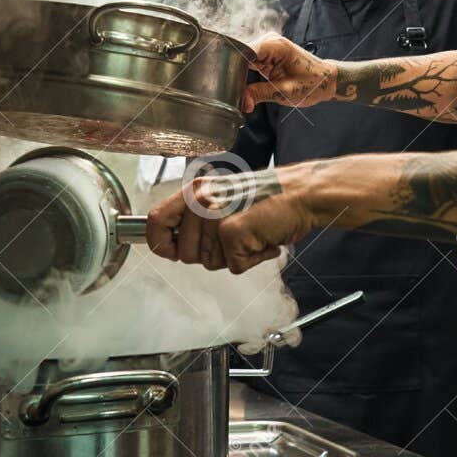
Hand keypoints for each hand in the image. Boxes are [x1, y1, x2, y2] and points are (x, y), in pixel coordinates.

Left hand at [142, 166, 315, 273]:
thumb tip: (172, 243)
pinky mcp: (232, 232)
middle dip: (211, 255)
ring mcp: (215, 216)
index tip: (172, 252)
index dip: (160, 244)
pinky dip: (252, 260)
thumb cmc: (267, 199)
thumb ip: (196, 217)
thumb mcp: (223, 198)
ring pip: (210, 263)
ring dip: (234, 257)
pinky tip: (262, 241)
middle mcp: (201, 200)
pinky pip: (234, 266)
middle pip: (186, 253)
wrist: (301, 194)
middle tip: (236, 237)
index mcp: (195, 190)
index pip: (155, 221)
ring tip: (252, 235)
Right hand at [243, 34, 337, 110]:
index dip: (234, 66)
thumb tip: (243, 101)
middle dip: (235, 73)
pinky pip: (248, 62)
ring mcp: (267, 47)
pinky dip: (245, 74)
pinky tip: (247, 85)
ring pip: (242, 59)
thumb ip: (261, 94)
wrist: (325, 80)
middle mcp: (269, 41)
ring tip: (242, 90)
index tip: (230, 83)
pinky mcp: (266, 55)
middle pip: (240, 54)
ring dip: (240, 74)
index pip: (244, 50)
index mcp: (276, 46)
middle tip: (235, 92)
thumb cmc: (312, 83)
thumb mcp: (286, 92)